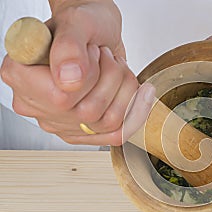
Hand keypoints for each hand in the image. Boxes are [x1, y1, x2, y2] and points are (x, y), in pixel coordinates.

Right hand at [0, 0, 154, 145]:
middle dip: (111, 78)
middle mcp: (35, 104)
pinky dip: (135, 109)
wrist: (97, 34)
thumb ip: (69, 48)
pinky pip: (117, 133)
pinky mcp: (82, 132)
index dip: (90, 75)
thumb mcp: (76, 23)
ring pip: (107, 122)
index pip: (61, 97)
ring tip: (116, 67)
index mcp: (20, 75)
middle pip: (89, 112)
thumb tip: (69, 81)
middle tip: (107, 56)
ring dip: (124, 89)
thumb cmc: (83, 25)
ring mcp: (59, 122)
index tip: (93, 52)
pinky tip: (137, 90)